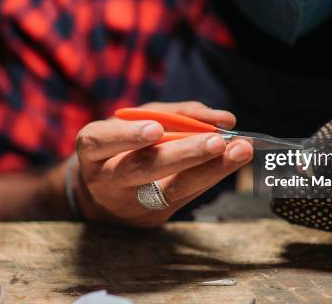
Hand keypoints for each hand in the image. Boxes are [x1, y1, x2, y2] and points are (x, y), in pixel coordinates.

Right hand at [72, 101, 253, 226]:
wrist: (104, 192)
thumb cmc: (123, 144)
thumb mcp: (138, 120)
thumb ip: (177, 114)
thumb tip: (223, 119)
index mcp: (93, 148)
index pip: (102, 142)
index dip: (128, 136)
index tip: (157, 129)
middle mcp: (105, 178)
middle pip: (140, 169)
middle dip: (183, 154)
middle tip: (217, 141)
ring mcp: (130, 203)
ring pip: (168, 190)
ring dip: (208, 170)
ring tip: (238, 152)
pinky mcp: (152, 216)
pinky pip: (185, 197)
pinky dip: (210, 177)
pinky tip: (232, 162)